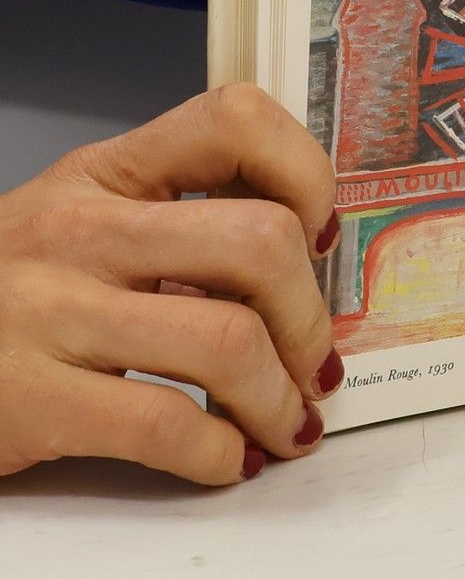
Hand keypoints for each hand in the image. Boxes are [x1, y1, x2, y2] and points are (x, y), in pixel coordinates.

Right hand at [0, 84, 340, 485]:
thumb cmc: (5, 291)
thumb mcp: (78, 218)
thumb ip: (173, 215)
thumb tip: (302, 254)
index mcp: (105, 171)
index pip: (236, 119)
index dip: (304, 170)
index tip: (319, 230)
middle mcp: (80, 228)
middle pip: (259, 242)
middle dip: (310, 314)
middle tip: (316, 357)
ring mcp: (50, 312)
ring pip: (229, 341)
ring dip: (280, 396)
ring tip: (289, 419)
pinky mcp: (28, 400)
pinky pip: (166, 425)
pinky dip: (222, 453)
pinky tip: (229, 459)